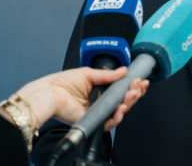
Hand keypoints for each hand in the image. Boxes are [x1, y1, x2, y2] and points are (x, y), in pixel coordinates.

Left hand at [9, 67, 147, 130]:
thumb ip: (108, 75)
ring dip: (129, 103)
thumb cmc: (63, 82)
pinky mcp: (94, 120)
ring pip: (120, 111)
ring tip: (131, 94)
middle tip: (138, 86)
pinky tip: (121, 107)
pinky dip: (118, 115)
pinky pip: (110, 122)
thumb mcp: (89, 73)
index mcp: (101, 89)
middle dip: (135, 93)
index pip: (121, 89)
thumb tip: (124, 70)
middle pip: (124, 100)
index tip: (140, 80)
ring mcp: (98, 111)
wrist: (51, 93)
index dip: (133, 86)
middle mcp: (101, 101)